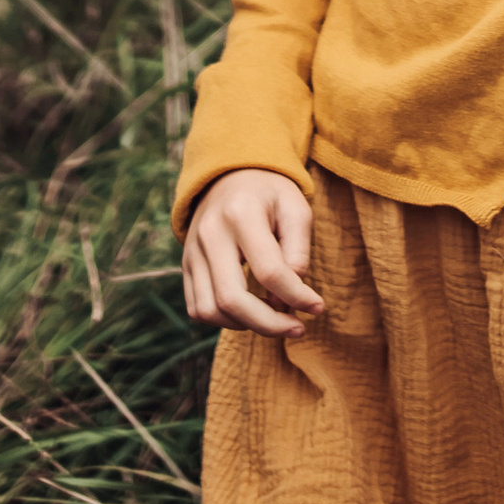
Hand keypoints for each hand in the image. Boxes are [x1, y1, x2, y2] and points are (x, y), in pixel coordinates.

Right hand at [181, 169, 324, 337]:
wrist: (230, 175)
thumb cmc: (270, 195)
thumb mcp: (296, 209)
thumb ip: (298, 252)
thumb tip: (291, 297)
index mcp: (241, 213)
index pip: (269, 271)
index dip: (297, 297)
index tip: (317, 307)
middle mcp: (210, 234)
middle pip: (232, 298)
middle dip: (269, 324)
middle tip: (297, 327)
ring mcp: (192, 251)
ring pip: (210, 310)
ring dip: (246, 325)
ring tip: (274, 318)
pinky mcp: (186, 266)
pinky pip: (197, 309)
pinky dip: (225, 321)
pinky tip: (249, 313)